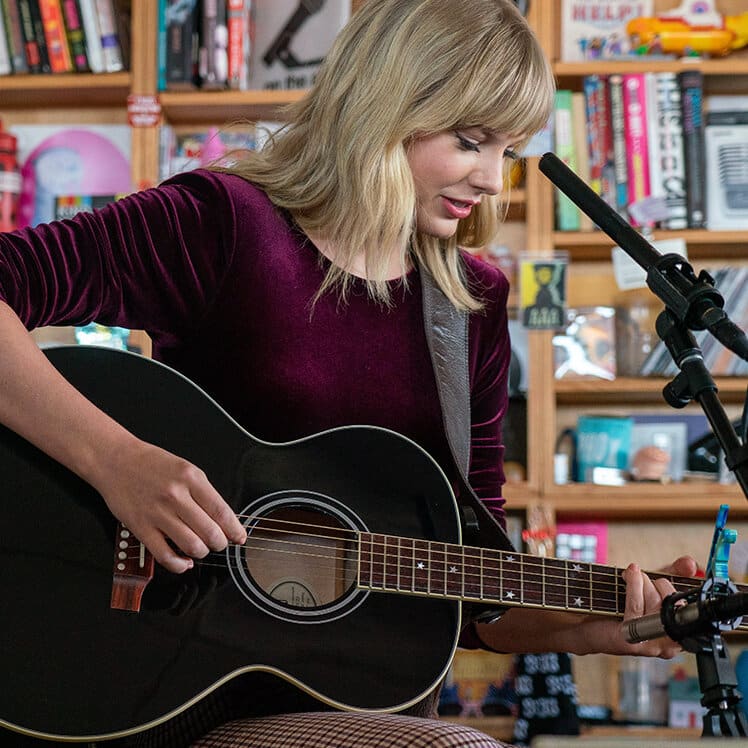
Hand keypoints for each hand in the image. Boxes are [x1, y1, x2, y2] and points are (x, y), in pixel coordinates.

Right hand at [91, 438, 246, 572]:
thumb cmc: (152, 464)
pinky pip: (165, 555)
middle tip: (219, 543)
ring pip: (192, 546)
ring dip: (202, 552)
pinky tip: (184, 561)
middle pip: (210, 532)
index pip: (221, 511)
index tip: (240, 537)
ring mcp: (158, 513)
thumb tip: (223, 519)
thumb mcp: (185, 469)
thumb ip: (203, 493)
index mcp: (191, 478)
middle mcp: (176, 496)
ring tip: (201, 548)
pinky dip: (179, 564)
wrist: (116, 461)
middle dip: (220, 543)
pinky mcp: (141, 528)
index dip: (234, 529)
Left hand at [580, 555, 698, 657]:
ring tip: (629, 577)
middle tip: (641, 577)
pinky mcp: (632, 642)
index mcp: (680, 632)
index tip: (671, 572)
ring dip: (641, 582)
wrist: (587, 624)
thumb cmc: (620, 604)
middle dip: (657, 582)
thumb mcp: (650, 585)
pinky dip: (633, 586)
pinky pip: (637, 608)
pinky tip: (628, 575)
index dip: (681, 585)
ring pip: (656, 603)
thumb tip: (691, 564)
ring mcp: (652, 646)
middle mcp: (670, 645)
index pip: (690, 605)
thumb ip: (672, 574)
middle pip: (675, 603)